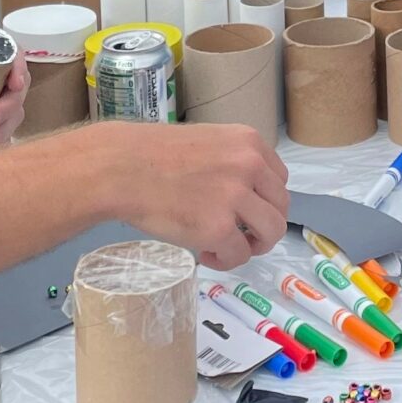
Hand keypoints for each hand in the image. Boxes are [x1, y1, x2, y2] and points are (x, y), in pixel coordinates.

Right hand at [97, 122, 290, 269]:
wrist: (120, 168)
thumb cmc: (152, 155)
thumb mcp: (207, 142)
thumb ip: (233, 162)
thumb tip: (247, 193)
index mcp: (248, 142)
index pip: (279, 179)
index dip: (265, 200)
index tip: (247, 211)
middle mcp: (250, 166)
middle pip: (281, 207)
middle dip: (264, 227)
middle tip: (242, 236)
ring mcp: (235, 197)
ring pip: (271, 232)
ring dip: (254, 245)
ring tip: (228, 247)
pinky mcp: (218, 228)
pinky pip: (239, 254)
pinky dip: (226, 260)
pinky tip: (205, 254)